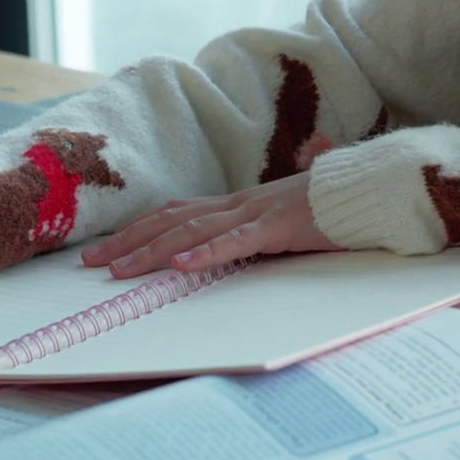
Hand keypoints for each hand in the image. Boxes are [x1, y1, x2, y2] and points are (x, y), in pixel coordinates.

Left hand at [81, 173, 337, 277]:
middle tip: (92, 263)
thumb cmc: (329, 209)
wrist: (367, 190)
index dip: (138, 229)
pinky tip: (181, 267)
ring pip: (193, 231)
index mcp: (238, 203)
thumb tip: (230, 248)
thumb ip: (255, 231)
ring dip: (153, 251)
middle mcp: (239, 203)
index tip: (106, 249)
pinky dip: (207, 253)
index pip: (176, 212)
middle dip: (129, 241)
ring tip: (120, 269)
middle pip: (171, 220)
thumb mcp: (282, 221)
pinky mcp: (279, 226)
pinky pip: (236, 242)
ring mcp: (256, 212)